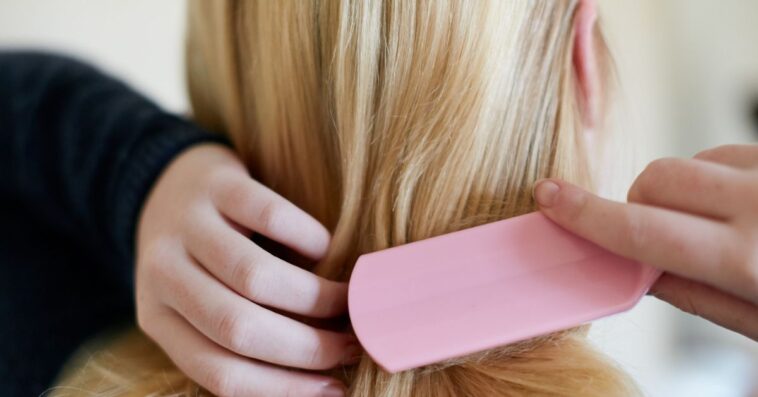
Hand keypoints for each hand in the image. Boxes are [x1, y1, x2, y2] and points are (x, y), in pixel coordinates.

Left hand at [135, 144, 355, 396]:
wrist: (167, 183)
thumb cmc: (197, 259)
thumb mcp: (197, 303)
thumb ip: (236, 337)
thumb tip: (316, 378)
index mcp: (157, 318)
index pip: (218, 371)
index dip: (283, 387)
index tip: (335, 389)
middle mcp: (163, 274)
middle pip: (237, 328)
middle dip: (306, 347)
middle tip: (351, 346)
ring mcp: (186, 225)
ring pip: (254, 276)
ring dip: (313, 297)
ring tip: (346, 302)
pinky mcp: (216, 183)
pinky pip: (269, 214)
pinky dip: (307, 238)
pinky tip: (325, 249)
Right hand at [533, 144, 757, 339]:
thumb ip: (696, 295)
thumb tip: (639, 271)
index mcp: (748, 259)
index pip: (640, 230)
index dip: (584, 214)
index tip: (549, 197)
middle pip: (656, 181)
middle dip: (643, 206)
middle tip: (667, 238)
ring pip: (688, 161)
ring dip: (681, 192)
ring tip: (715, 224)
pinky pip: (724, 152)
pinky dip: (716, 177)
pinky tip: (738, 205)